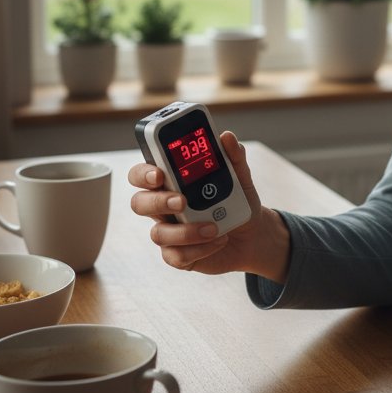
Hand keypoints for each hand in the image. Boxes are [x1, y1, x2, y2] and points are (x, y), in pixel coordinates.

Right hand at [128, 131, 289, 281]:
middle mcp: (164, 207)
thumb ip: (233, 157)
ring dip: (187, 231)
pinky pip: (177, 255)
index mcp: (171, 183)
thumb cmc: (237, 202)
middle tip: (183, 202)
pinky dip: (200, 248)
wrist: (253, 234)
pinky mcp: (178, 255)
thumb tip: (226, 137)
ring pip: (158, 233)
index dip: (143, 173)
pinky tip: (219, 240)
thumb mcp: (240, 177)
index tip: (159, 174)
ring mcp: (169, 232)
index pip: (142, 174)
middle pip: (139, 203)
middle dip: (158, 202)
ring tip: (214, 227)